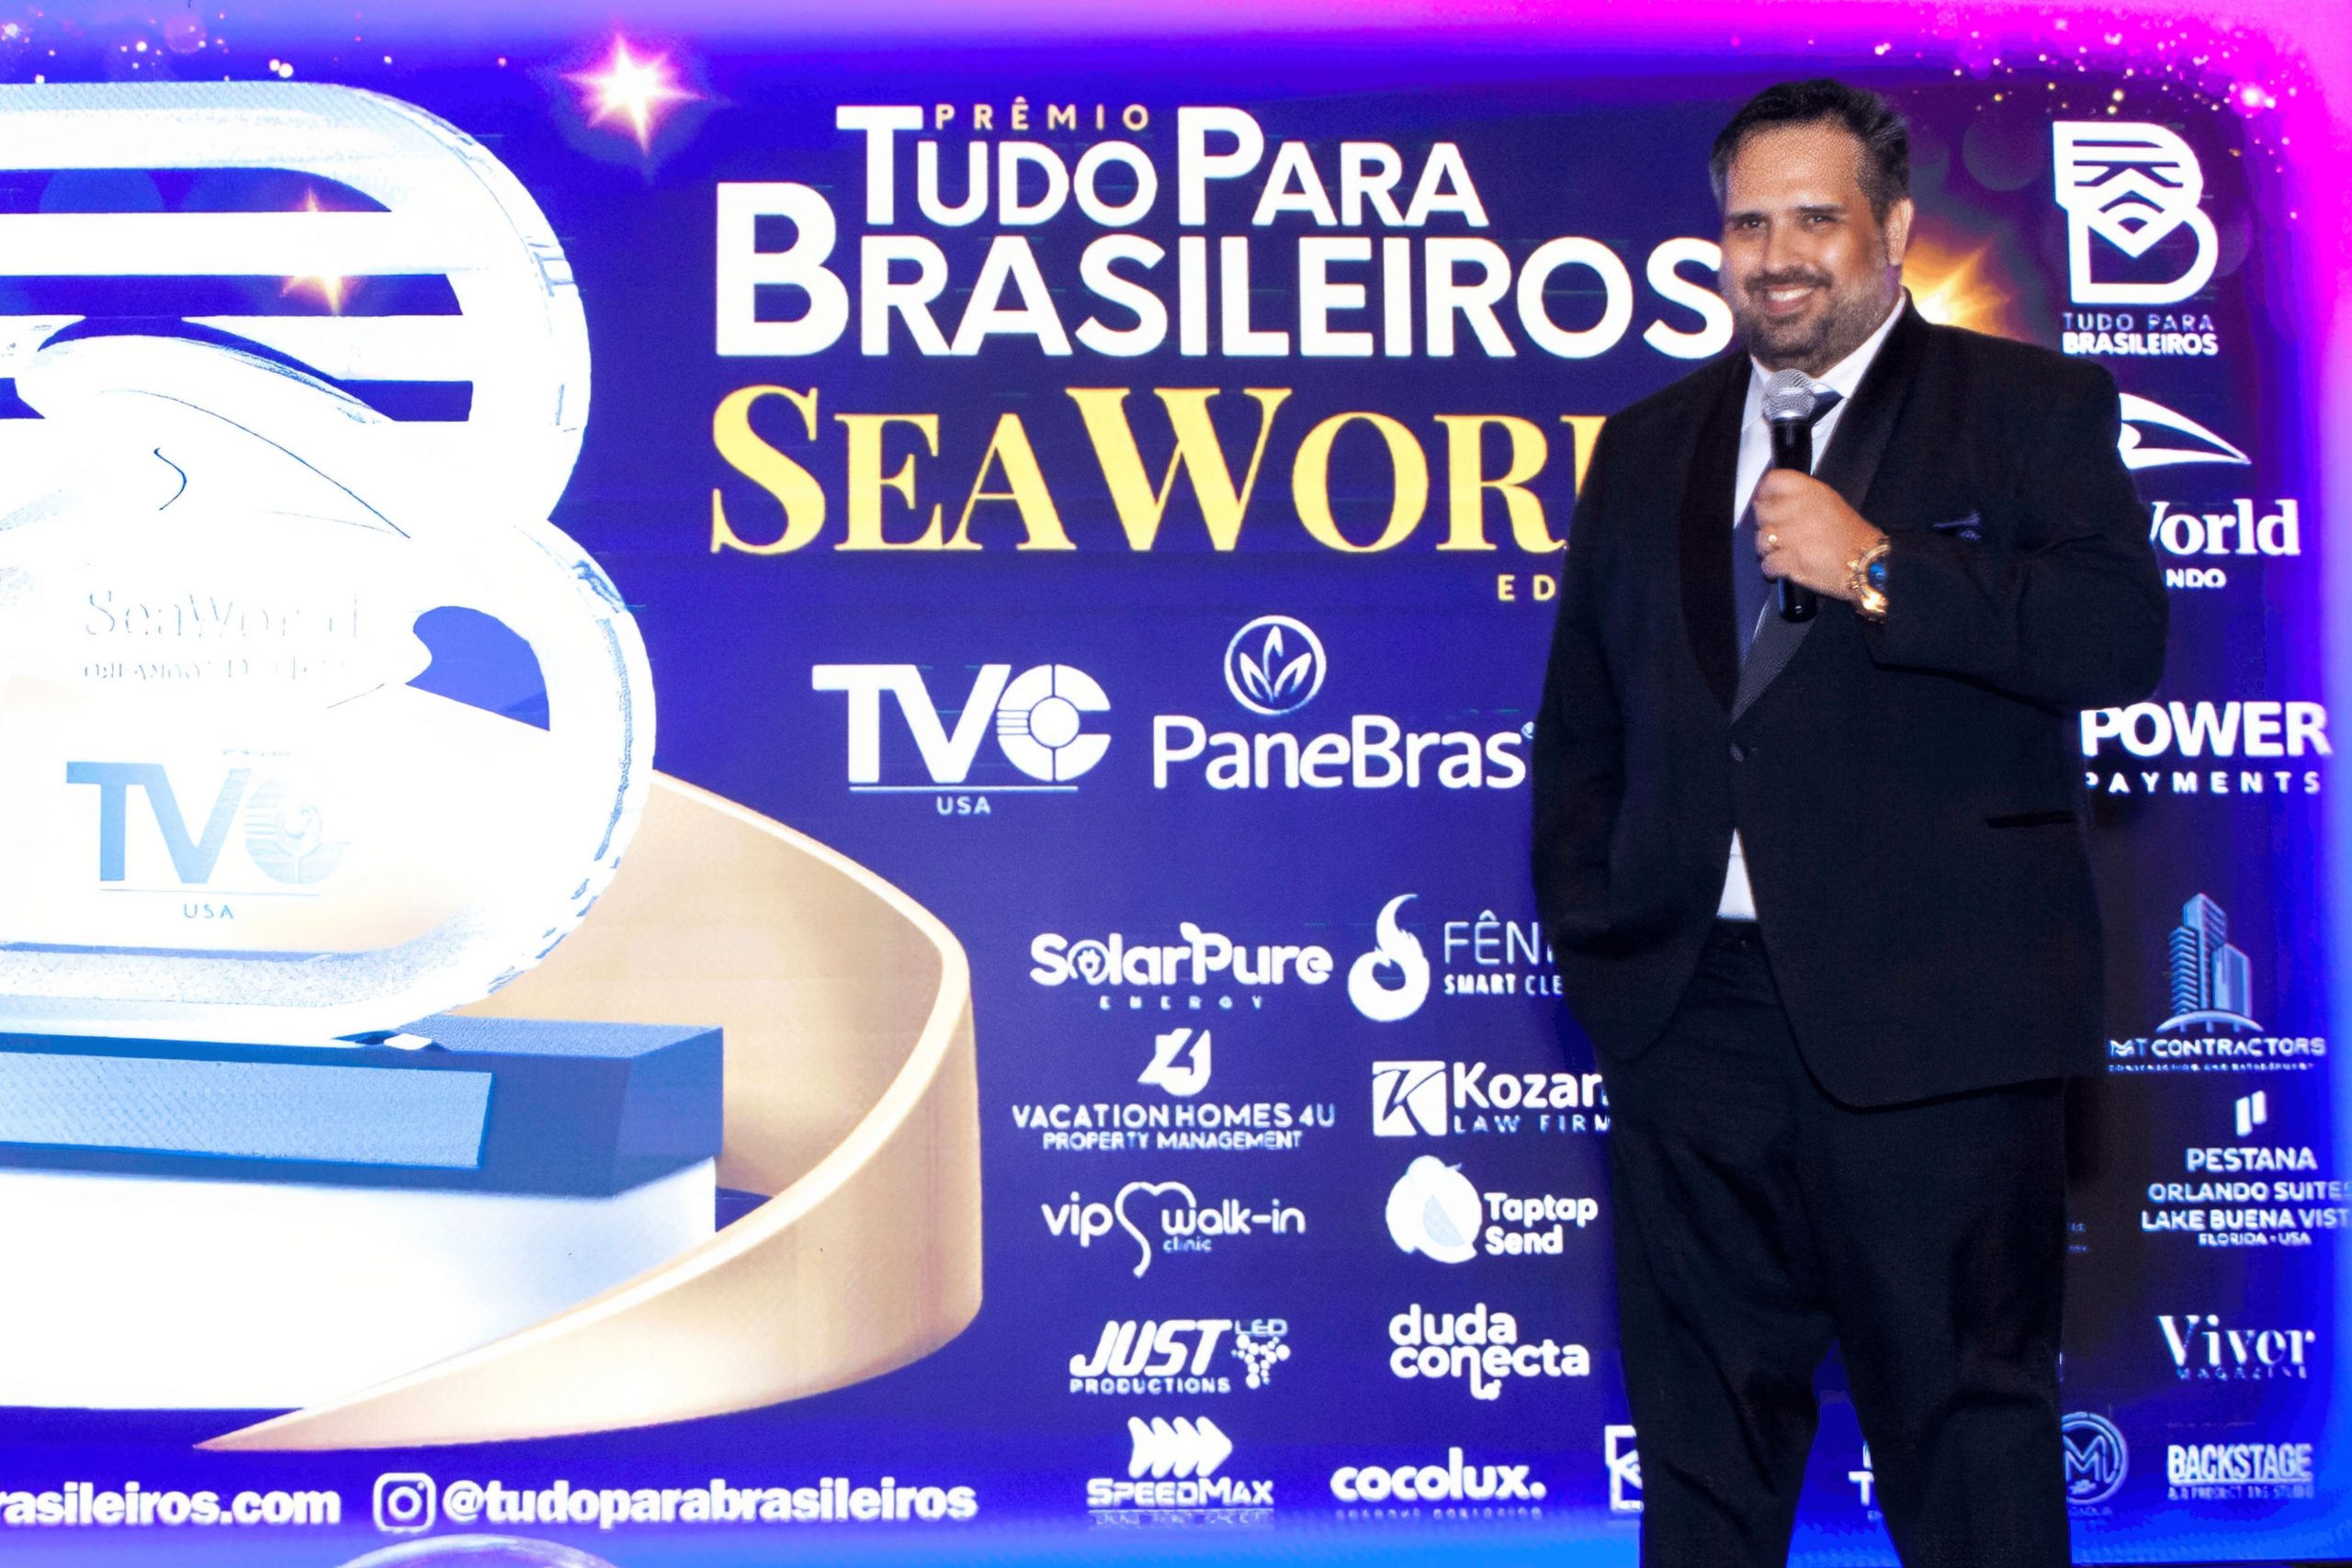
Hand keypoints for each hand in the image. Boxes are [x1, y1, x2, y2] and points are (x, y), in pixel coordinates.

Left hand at [1752, 470, 1883, 600]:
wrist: (1867, 563)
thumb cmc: (1850, 535)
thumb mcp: (1828, 502)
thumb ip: (1799, 498)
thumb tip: (1766, 499)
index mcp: (1812, 491)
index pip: (1774, 480)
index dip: (1764, 492)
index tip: (1764, 500)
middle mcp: (1801, 509)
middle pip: (1762, 511)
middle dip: (1767, 524)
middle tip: (1779, 533)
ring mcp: (1796, 535)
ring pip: (1761, 539)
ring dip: (1768, 548)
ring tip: (1784, 551)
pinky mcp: (1793, 560)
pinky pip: (1768, 562)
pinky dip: (1773, 567)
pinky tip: (1785, 566)